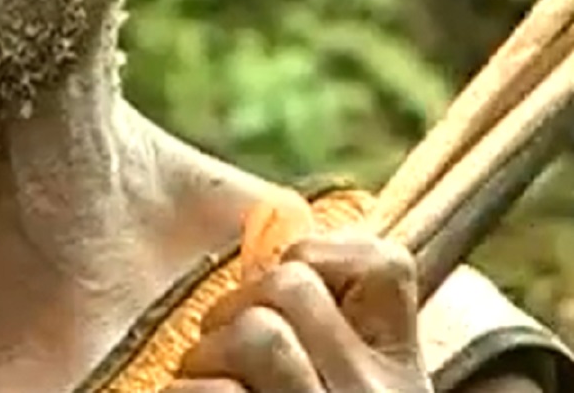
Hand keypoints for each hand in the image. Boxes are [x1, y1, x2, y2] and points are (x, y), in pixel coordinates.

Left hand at [165, 232, 433, 392]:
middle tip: (217, 350)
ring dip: (204, 356)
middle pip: (292, 287)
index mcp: (396, 373)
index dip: (321, 254)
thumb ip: (324, 330)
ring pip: (260, 331)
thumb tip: (273, 220)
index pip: (384, 265)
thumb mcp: (339, 386)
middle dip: (234, 307)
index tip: (284, 281)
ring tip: (199, 388)